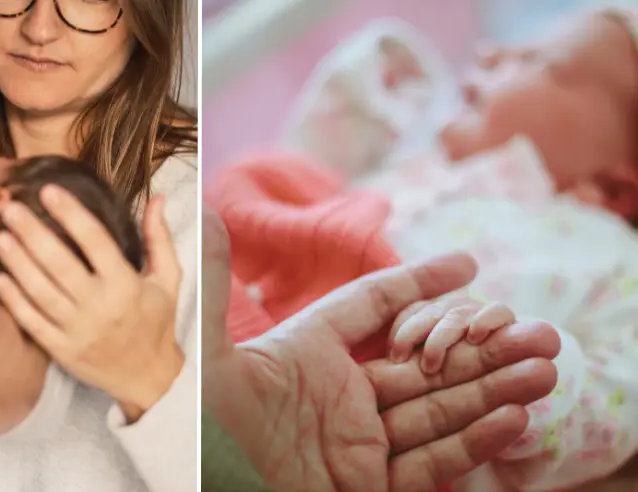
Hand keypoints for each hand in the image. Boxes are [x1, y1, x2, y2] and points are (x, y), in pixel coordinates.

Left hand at [0, 188, 183, 419]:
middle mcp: (100, 307)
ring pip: (41, 292)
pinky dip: (13, 300)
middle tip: (10, 208)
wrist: (147, 376)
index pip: (95, 242)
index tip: (49, 191)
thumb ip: (160, 238)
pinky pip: (32, 322)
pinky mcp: (61, 350)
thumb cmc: (156, 321)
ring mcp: (77, 330)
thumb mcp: (168, 279)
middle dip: (32, 233)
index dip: (71, 214)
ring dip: (17, 263)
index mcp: (126, 285)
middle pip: (60, 264)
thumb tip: (157, 198)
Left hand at [202, 207, 558, 491]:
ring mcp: (357, 443)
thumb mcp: (208, 360)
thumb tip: (212, 212)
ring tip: (545, 367)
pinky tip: (513, 417)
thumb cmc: (200, 432)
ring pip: (438, 409)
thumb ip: (213, 287)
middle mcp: (339, 395)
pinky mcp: (366, 488)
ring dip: (491, 390)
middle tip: (537, 329)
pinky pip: (429, 464)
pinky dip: (471, 444)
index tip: (466, 264)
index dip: (419, 285)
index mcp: (306, 354)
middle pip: (423, 362)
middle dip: (480, 348)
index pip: (373, 307)